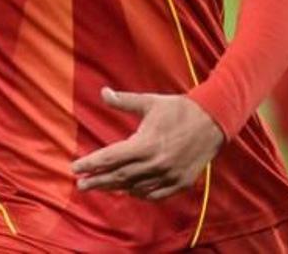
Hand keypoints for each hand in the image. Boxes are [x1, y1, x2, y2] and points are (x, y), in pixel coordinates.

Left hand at [70, 87, 223, 200]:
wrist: (213, 121)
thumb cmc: (179, 109)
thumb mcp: (150, 102)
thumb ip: (124, 101)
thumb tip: (103, 92)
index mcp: (146, 144)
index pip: (111, 157)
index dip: (91, 163)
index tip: (74, 167)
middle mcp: (155, 164)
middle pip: (119, 177)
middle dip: (98, 181)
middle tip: (80, 185)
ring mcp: (169, 176)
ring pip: (136, 188)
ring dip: (117, 188)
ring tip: (101, 186)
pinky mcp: (180, 183)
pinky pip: (155, 194)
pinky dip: (140, 193)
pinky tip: (129, 191)